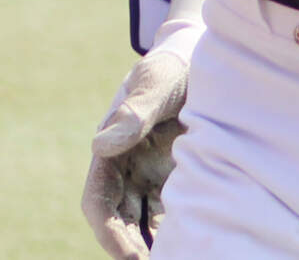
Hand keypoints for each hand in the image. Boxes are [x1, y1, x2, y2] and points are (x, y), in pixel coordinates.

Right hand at [83, 0, 205, 259]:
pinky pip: (171, 214)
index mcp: (112, 149)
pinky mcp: (175, 179)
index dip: (108, 232)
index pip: (98, 201)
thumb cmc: (173, 66)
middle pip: (119, 221)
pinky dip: (176, 233)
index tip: (129, 254)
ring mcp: (150, 176)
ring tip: (179, 257)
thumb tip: (100, 144)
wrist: (200, 58)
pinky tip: (194, 245)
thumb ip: (134, 111)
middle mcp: (126, 169)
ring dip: (153, 245)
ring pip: (144, 224)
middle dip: (131, 249)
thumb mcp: (157, 81)